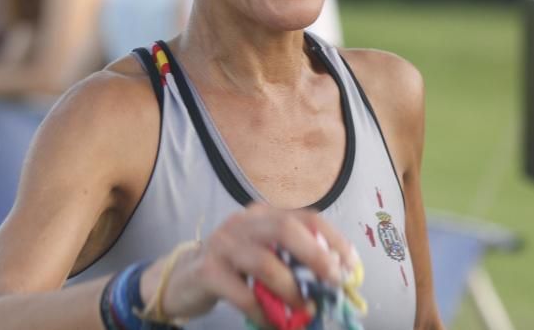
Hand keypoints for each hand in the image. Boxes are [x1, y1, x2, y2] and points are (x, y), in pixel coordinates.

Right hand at [141, 203, 357, 326]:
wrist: (182, 279)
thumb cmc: (234, 269)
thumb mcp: (265, 257)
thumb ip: (293, 262)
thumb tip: (335, 280)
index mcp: (263, 215)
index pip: (306, 217)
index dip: (333, 240)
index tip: (351, 265)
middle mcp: (244, 223)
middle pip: (285, 229)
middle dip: (316, 256)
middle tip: (333, 282)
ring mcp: (223, 245)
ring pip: (265, 262)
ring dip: (291, 290)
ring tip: (305, 309)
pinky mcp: (208, 271)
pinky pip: (243, 294)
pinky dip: (264, 312)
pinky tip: (275, 324)